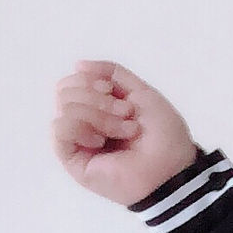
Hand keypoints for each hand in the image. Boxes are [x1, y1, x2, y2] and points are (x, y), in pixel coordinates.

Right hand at [52, 61, 196, 206]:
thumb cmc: (162, 134)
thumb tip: (78, 65)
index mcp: (96, 107)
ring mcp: (77, 142)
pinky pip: (60, 129)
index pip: (71, 82)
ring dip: (99, 115)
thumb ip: (111, 73)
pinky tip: (100, 141)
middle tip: (125, 113)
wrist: (171, 167)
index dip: (89, 79)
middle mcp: (83, 123)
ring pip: (64, 108)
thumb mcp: (140, 91)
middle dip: (96, 97)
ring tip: (124, 131)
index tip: (113, 90)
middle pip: (64, 92)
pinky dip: (83, 128)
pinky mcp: (72, 160)